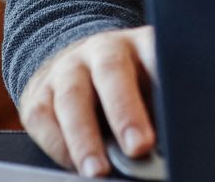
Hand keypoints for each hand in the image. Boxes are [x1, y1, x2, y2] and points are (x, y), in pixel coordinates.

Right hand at [19, 26, 157, 176]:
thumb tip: (168, 154)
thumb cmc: (129, 91)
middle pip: (111, 72)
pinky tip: (75, 166)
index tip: (176, 113)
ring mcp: (65, 69)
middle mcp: (101, 50)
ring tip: (98, 171)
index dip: (164, 79)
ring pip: (72, 98)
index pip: (155, 53)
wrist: (76, 70)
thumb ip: (161, 116)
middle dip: (125, 111)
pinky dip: (60, 147)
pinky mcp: (38, 94)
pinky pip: (44, 118)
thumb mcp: (153, 92)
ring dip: (85, 138)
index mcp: (140, 45)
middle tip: (139, 147)